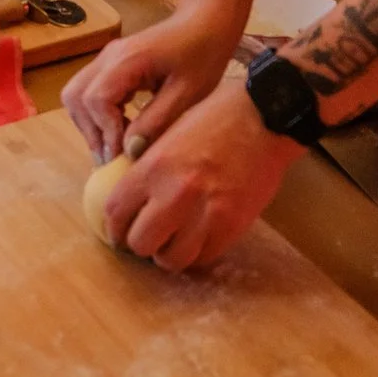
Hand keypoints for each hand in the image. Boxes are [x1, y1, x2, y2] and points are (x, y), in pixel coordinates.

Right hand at [62, 6, 237, 160]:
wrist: (204, 21)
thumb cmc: (203, 54)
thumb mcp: (188, 93)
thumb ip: (157, 121)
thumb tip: (130, 152)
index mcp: (128, 60)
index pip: (97, 99)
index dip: (106, 131)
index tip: (122, 155)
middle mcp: (109, 56)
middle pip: (77, 97)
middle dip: (91, 131)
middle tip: (112, 157)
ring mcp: (106, 58)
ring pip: (77, 95)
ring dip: (89, 124)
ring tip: (114, 145)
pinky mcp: (110, 63)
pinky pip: (88, 91)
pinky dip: (96, 115)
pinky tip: (119, 128)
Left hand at [102, 79, 302, 271]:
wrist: (264, 117)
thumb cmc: (216, 117)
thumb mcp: (169, 134)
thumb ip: (148, 167)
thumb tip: (129, 198)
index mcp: (153, 166)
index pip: (115, 212)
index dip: (113, 228)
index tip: (119, 232)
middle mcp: (175, 193)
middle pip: (139, 243)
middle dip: (139, 244)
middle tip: (147, 238)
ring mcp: (205, 213)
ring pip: (171, 259)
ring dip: (168, 254)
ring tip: (173, 243)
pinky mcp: (232, 226)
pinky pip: (204, 258)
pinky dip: (197, 254)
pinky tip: (197, 240)